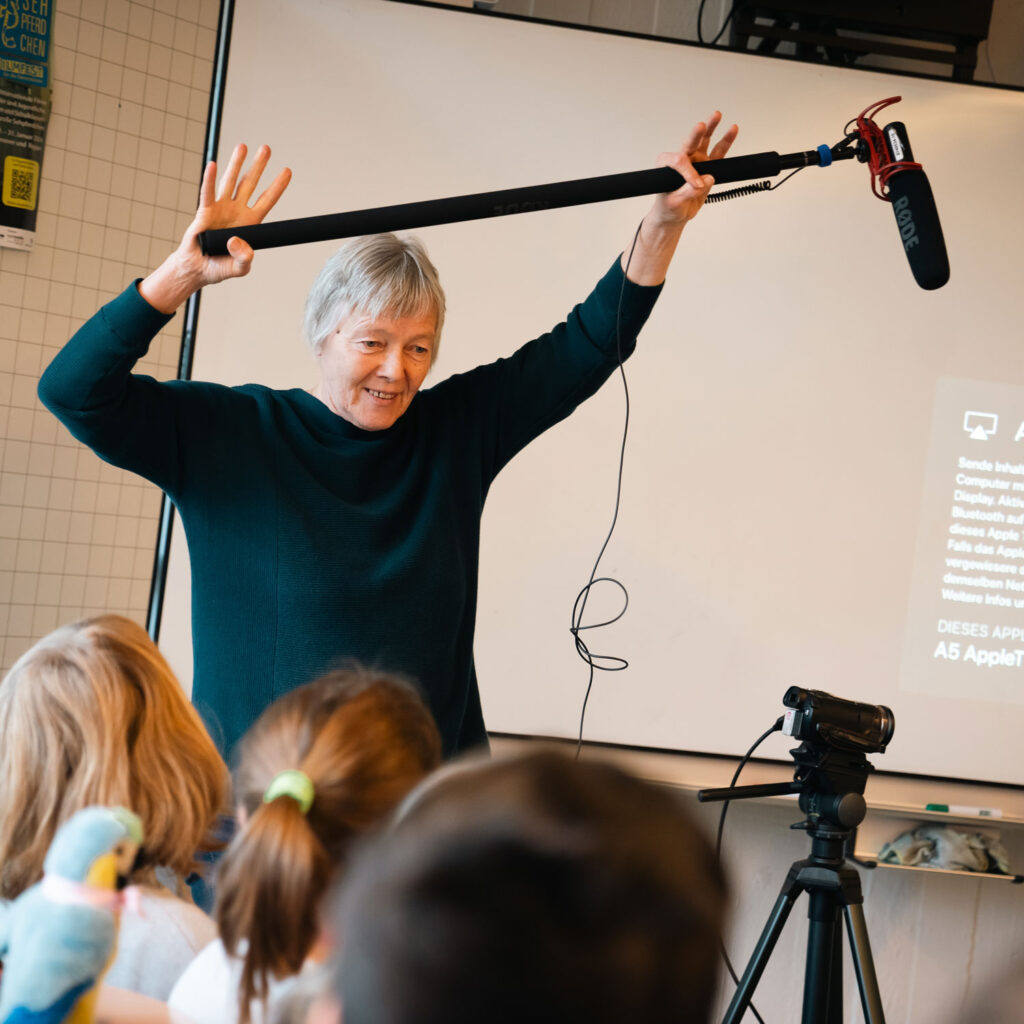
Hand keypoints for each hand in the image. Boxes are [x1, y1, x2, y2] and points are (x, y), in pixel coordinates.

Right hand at [139, 144, 291, 312]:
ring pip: (230, 182)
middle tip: (266, 148)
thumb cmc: (220, 267)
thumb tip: (238, 241)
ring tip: (243, 146)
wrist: (198, 270)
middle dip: (258, 166)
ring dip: (236, 164)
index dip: (277, 186)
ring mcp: (221, 209)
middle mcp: (237, 212)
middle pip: (250, 184)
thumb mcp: (240, 267)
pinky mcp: (204, 212)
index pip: (267, 200)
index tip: (287, 171)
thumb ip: (245, 258)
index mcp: (250, 223)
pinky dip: (209, 179)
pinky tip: (212, 165)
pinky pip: (207, 193)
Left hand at [622, 112, 738, 284]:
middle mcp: (681, 160)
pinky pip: (718, 152)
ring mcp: (696, 161)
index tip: (697, 186)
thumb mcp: (674, 203)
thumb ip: (688, 192)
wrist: (675, 214)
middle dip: (695, 134)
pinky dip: (726, 141)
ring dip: (711, 128)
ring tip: (717, 115)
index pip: (679, 162)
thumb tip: (706, 180)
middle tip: (700, 126)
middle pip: (689, 144)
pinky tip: (732, 130)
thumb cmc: (668, 207)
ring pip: (704, 142)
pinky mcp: (707, 166)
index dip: (689, 172)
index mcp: (666, 166)